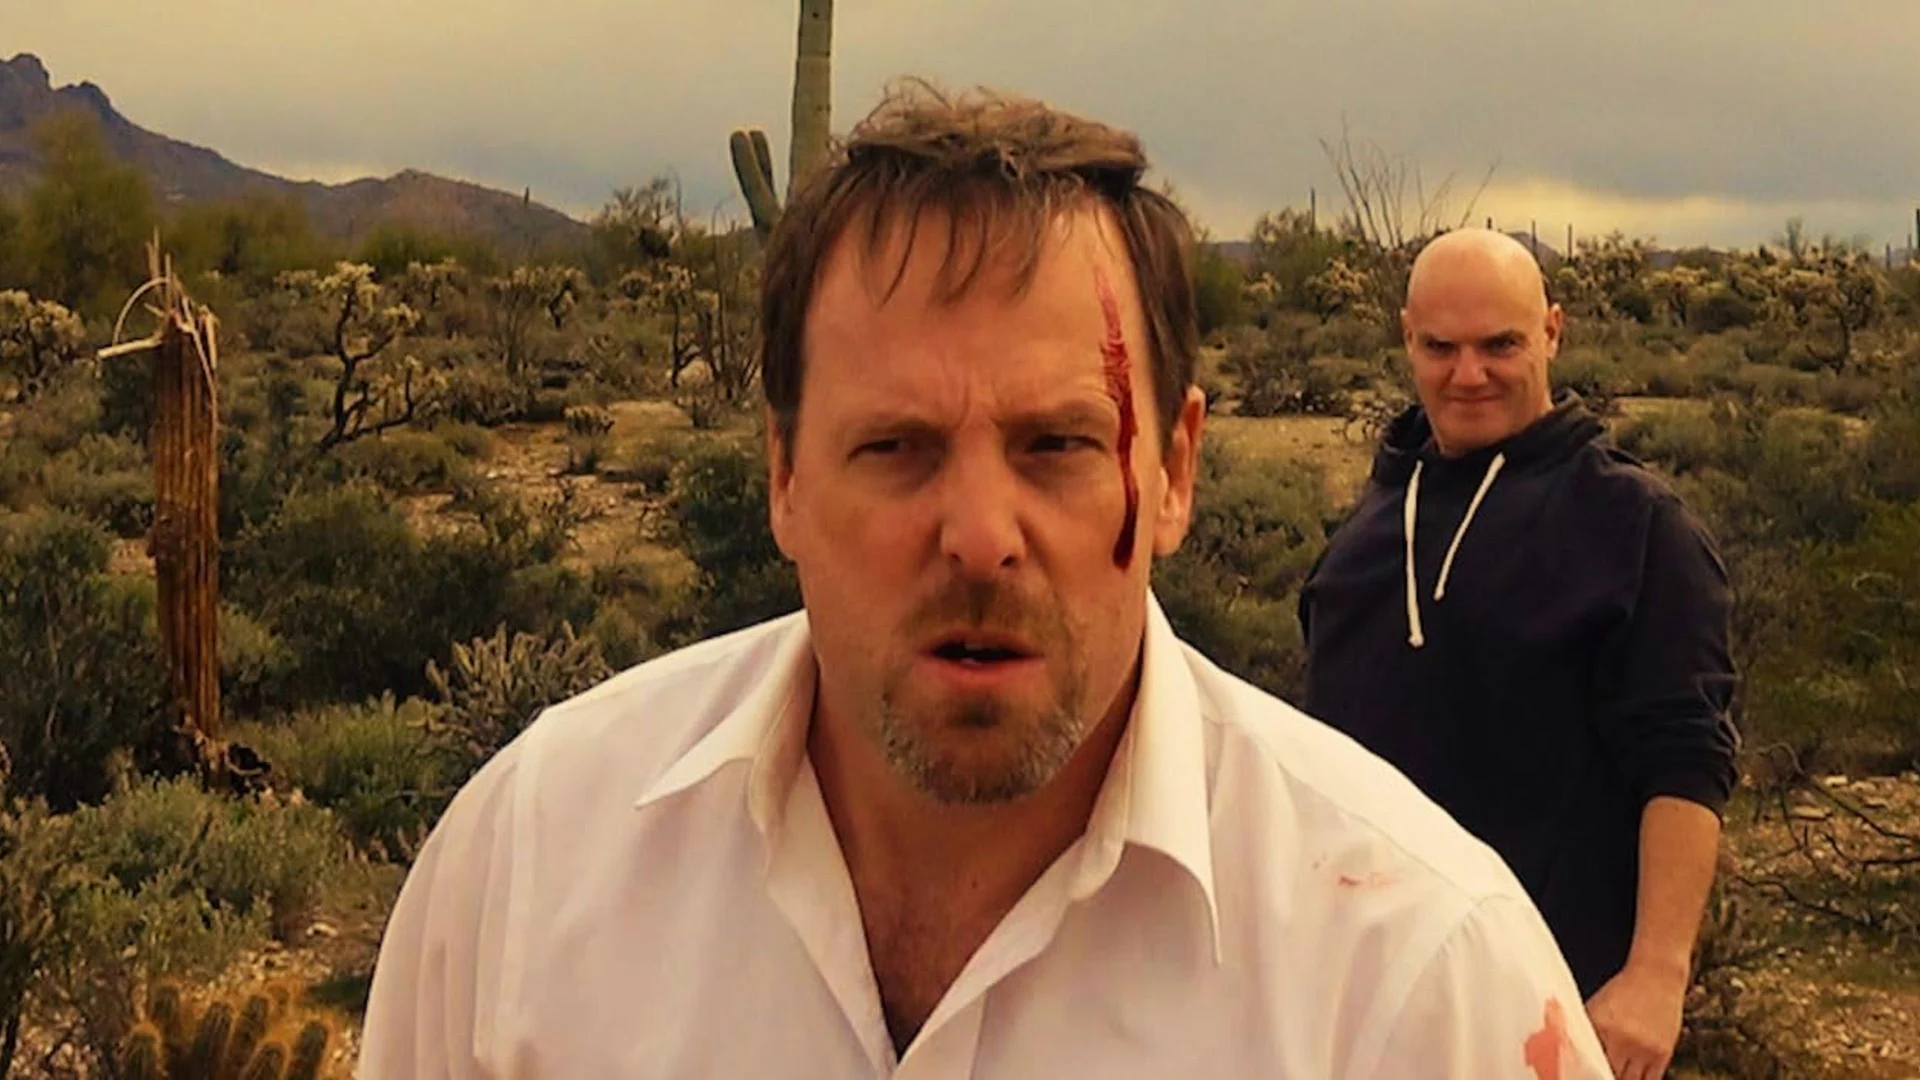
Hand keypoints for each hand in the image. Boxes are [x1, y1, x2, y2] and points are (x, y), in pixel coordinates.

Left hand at [1585, 961, 1688, 1079]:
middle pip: (1610, 1077)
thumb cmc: (1623, 990)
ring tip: (1614, 1076)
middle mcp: (1622, 1040)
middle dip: (1601, 1077)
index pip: (1587, 1063)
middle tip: (1597, 1075)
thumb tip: (1570, 1053)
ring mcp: (1644, 1049)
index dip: (1582, 1073)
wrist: (1657, 976)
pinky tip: (1632, 1078)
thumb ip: (1584, 1031)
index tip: (1579, 1074)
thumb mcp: (1596, 1007)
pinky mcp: (1663, 1054)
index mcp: (1600, 1026)